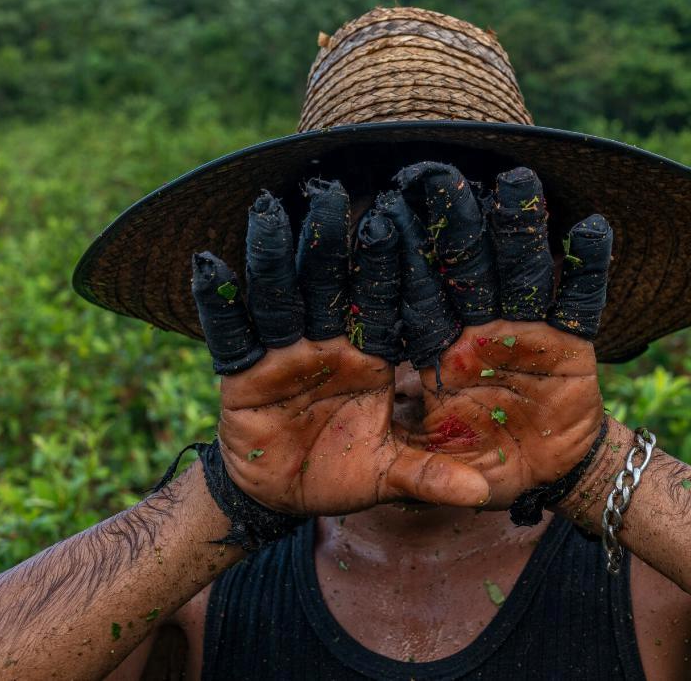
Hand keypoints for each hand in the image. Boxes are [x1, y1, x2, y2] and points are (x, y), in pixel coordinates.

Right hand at [191, 181, 488, 515]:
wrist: (283, 496)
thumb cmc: (344, 474)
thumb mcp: (390, 476)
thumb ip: (431, 475)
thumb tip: (482, 495)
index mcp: (375, 359)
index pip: (385, 307)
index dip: (391, 270)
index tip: (401, 225)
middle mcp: (331, 346)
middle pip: (330, 288)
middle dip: (330, 245)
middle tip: (333, 194)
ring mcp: (285, 355)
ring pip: (279, 298)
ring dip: (274, 257)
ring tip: (269, 211)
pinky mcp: (243, 372)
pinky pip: (230, 335)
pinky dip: (218, 303)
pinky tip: (208, 264)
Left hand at [387, 163, 611, 509]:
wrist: (537, 473)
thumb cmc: (473, 464)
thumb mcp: (436, 471)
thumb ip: (417, 469)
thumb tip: (377, 455)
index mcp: (438, 354)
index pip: (417, 302)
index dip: (402, 265)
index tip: (384, 219)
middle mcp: (478, 334)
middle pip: (467, 273)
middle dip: (457, 229)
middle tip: (441, 178)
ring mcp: (526, 335)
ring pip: (521, 275)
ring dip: (520, 231)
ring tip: (518, 183)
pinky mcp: (572, 346)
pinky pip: (581, 304)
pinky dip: (589, 270)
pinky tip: (593, 229)